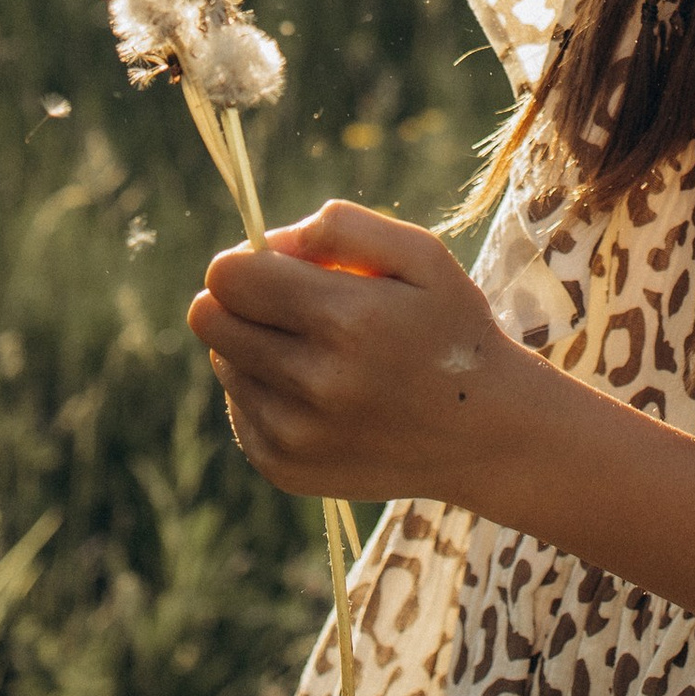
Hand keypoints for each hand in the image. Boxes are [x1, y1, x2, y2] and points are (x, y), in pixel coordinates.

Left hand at [190, 200, 546, 509]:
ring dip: (256, 346)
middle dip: (239, 298)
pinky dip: (266, 392)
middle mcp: (313, 383)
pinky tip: (319, 393)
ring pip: (223, 361)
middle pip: (209, 318)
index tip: (279, 266)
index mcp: (346, 320)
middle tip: (289, 303)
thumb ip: (343, 227)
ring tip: (318, 352)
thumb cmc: (451, 329)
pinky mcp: (284, 468)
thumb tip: (270, 242)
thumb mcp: (421, 256)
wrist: (486, 434)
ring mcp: (294, 435)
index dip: (247, 259)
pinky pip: (239, 408)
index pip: (229, 276)